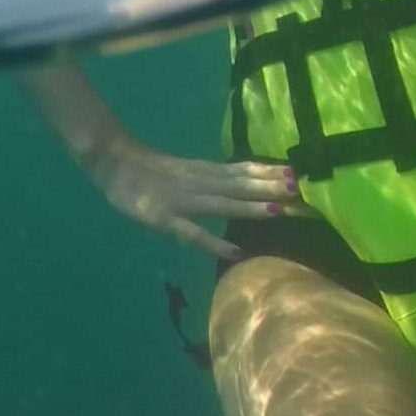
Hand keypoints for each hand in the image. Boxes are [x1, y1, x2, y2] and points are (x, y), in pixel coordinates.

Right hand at [86, 138, 301, 259]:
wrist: (115, 164)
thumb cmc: (154, 170)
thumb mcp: (191, 169)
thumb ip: (217, 176)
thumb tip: (250, 180)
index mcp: (205, 170)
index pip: (243, 170)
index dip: (270, 173)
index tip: (299, 175)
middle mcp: (199, 182)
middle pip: (238, 185)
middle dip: (269, 188)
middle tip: (300, 190)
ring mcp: (182, 200)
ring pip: (220, 204)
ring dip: (248, 207)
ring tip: (277, 210)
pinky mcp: (164, 218)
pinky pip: (192, 232)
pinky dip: (214, 242)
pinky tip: (235, 251)